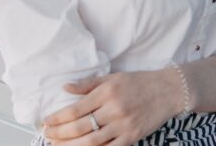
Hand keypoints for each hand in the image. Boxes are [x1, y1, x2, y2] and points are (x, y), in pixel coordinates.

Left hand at [40, 69, 181, 145]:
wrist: (169, 90)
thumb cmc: (140, 82)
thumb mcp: (114, 77)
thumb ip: (89, 84)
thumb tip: (65, 87)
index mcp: (108, 92)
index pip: (75, 109)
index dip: (57, 118)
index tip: (46, 122)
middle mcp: (114, 109)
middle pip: (80, 127)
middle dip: (59, 134)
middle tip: (47, 136)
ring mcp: (123, 125)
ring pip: (91, 142)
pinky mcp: (132, 137)